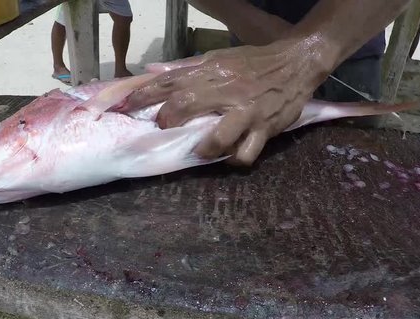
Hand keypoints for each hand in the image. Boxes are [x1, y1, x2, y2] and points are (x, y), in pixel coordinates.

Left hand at [115, 37, 333, 165]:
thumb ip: (189, 69)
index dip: (142, 96)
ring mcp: (245, 111)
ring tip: (200, 151)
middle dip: (169, 123)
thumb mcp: (219, 58)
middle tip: (167, 130)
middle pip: (184, 107)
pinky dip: (235, 159)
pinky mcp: (264, 127)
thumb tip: (154, 72)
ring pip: (216, 138)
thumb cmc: (254, 61)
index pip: (168, 82)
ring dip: (203, 149)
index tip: (123, 108)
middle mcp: (225, 90)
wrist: (296, 62)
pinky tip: (232, 156)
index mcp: (211, 71)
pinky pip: (245, 153)